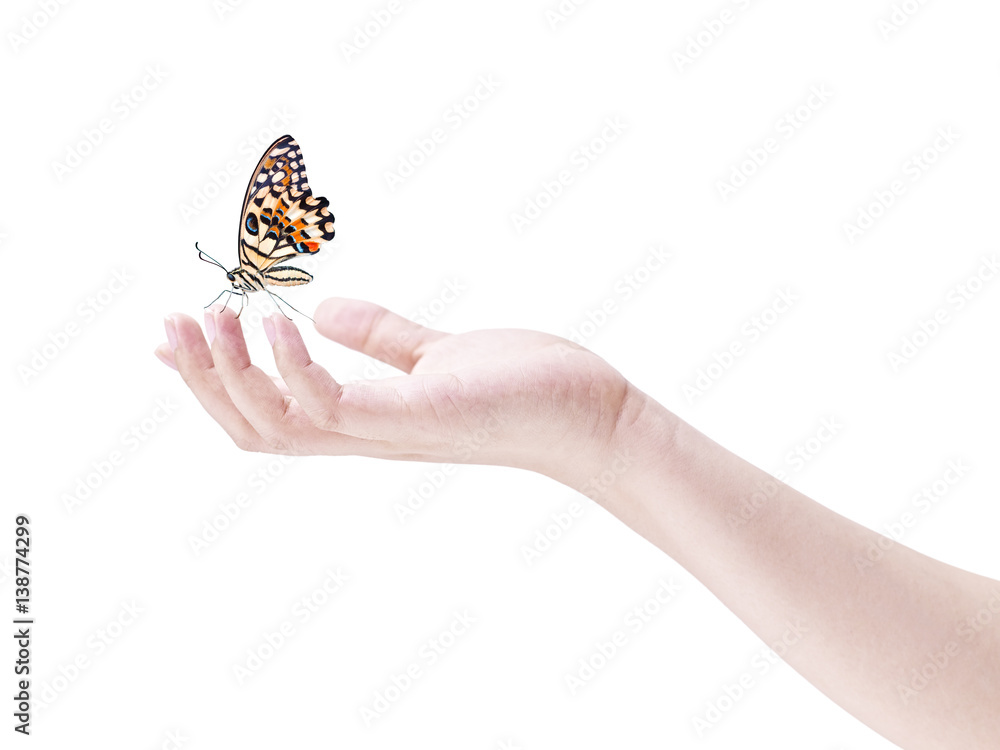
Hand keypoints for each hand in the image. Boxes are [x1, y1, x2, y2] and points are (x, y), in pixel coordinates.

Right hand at [155, 298, 641, 485]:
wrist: (593, 416)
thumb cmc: (524, 388)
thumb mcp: (438, 354)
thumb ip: (382, 338)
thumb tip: (323, 312)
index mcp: (365, 418)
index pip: (270, 413)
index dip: (212, 384)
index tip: (169, 340)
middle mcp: (366, 434)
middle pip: (255, 427)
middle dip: (203, 382)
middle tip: (169, 324)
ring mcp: (389, 430)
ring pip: (278, 424)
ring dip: (229, 376)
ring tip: (204, 321)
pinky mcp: (419, 417)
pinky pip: (334, 407)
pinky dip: (293, 368)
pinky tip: (276, 323)